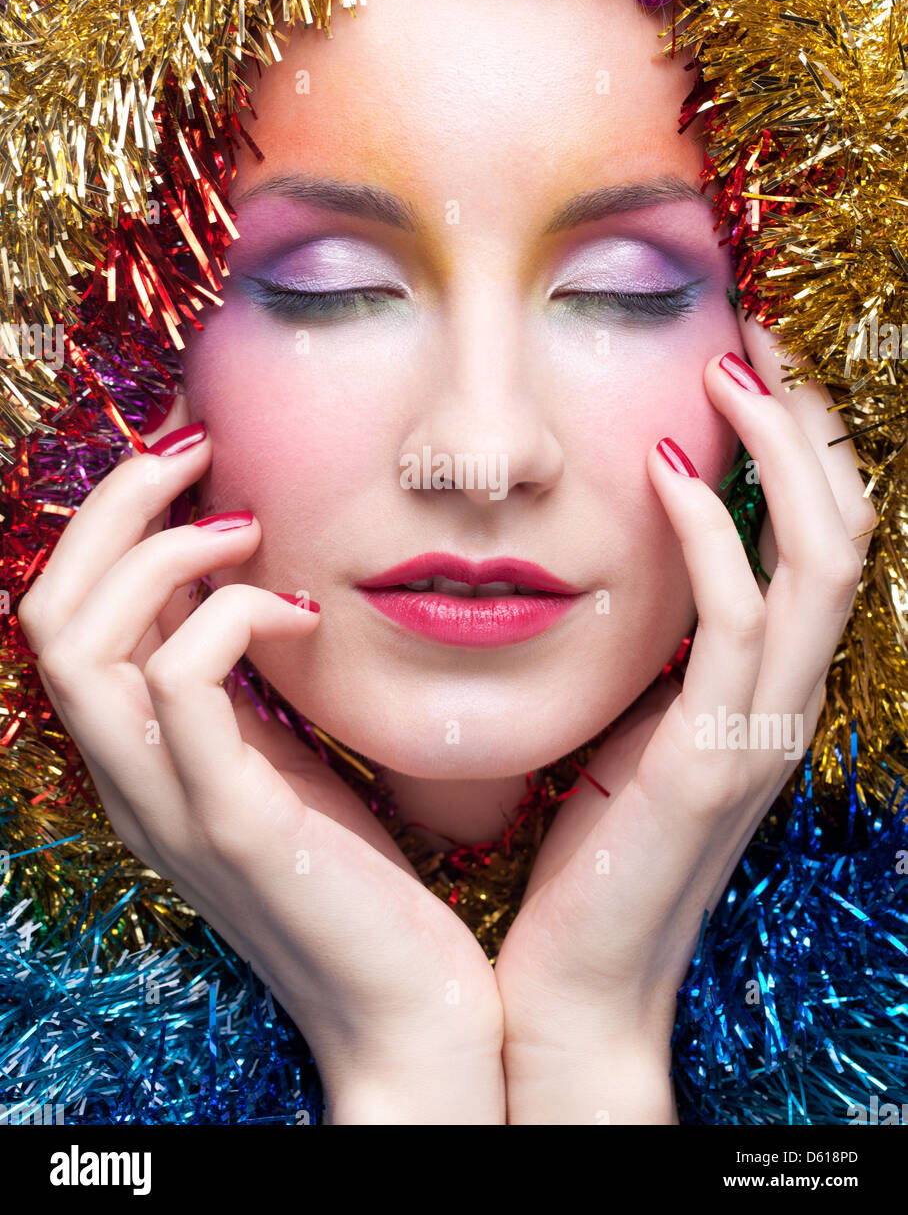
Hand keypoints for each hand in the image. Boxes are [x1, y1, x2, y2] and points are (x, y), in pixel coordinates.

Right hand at [18, 397, 504, 1124]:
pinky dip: (232, 618)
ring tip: (246, 525)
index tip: (192, 458)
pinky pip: (181, 688)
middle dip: (113, 509)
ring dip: (160, 555)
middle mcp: (129, 780)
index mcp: (138, 758)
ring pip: (81, 645)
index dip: (111, 522)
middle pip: (48, 613)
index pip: (66, 616)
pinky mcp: (230, 824)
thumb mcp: (281, 753)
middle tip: (197, 451)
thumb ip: (239, 679)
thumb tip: (239, 570)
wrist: (406, 1010)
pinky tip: (303, 613)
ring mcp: (167, 805)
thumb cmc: (356, 875)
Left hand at [495, 309, 875, 1123]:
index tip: (745, 363)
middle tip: (751, 337)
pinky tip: (663, 468)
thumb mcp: (629, 725)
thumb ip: (653, 653)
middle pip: (846, 527)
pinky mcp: (713, 754)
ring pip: (820, 558)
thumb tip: (624, 566)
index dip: (802, 445)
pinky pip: (736, 616)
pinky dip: (710, 530)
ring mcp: (762, 726)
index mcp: (767, 687)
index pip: (819, 539)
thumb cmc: (589, 853)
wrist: (574, 982)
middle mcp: (786, 698)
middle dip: (809, 422)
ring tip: (727, 370)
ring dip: (782, 451)